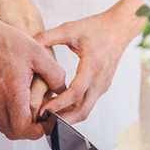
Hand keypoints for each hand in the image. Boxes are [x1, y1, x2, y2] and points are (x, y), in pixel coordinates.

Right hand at [0, 14, 65, 139]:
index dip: (39, 131)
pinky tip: (16, 99)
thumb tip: (62, 89)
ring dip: (17, 123)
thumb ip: (55, 75)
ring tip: (30, 110)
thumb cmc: (6, 41)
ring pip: (3, 124)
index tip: (48, 121)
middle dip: (29, 131)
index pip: (24, 129)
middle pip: (12, 132)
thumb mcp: (39, 54)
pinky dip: (8, 113)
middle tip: (40, 120)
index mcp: (12, 94)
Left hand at [35, 6, 135, 122]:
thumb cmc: (97, 27)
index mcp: (93, 65)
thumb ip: (49, 36)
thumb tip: (29, 43)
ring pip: (85, 110)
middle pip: (82, 109)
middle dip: (62, 119)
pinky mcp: (101, 87)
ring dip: (67, 117)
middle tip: (42, 122)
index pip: (76, 92)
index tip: (43, 110)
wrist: (120, 28)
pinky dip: (72, 109)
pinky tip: (57, 107)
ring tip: (47, 118)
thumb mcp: (70, 28)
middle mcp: (100, 80)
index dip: (59, 103)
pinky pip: (87, 104)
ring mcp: (102, 85)